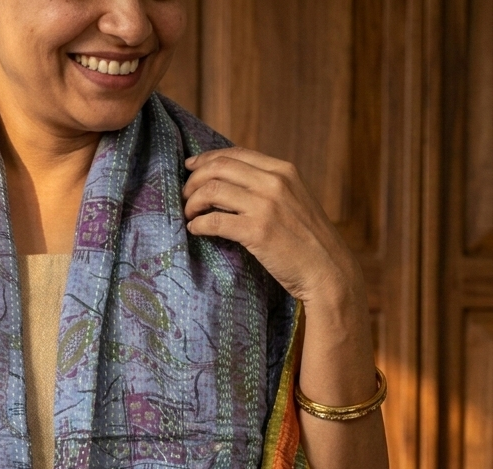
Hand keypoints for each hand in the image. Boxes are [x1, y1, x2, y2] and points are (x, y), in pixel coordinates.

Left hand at [182, 147, 356, 304]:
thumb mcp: (293, 201)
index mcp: (283, 170)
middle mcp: (274, 182)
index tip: (191, 168)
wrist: (327, 269)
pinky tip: (195, 230)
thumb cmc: (308, 241)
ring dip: (192, 202)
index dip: (207, 159)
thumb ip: (268, 187)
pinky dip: (198, 224)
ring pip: (212, 191)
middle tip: (185, 196)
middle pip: (219, 168)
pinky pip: (214, 221)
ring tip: (188, 214)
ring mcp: (266, 206)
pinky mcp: (257, 232)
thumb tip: (232, 183)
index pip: (235, 154)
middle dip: (194, 180)